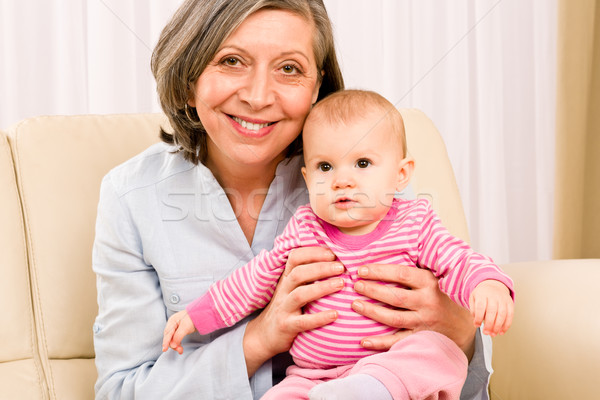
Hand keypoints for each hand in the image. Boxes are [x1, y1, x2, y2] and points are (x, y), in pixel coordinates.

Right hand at [162, 310, 195, 354]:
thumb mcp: (185, 327)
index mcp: (172, 321)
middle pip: (169, 337)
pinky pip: (176, 339)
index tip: (164, 349)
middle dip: (173, 345)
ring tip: (181, 350)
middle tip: (179, 350)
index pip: (167, 333)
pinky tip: (180, 348)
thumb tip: (172, 345)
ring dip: (176, 346)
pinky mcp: (180, 331)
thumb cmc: (193, 318)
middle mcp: (172, 325)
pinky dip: (178, 344)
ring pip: (172, 339)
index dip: (165, 342)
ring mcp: (176, 328)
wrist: (201, 315)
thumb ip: (178, 336)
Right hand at [243, 246, 343, 375]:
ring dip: (322, 287)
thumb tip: (335, 260)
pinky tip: (335, 314)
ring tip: (341, 284)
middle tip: (341, 267)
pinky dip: (319, 318)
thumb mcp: (293, 288)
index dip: (313, 252)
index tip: (333, 253)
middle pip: (298, 273)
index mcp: (286, 278)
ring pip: (300, 294)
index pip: (295, 257)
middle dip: (321, 268)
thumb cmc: (288, 308)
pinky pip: (302, 322)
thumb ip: (308, 276)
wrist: (265, 335)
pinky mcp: (286, 327)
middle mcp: (283, 290)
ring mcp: (283, 309)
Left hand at [352, 264, 477, 358]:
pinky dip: (379, 342)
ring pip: (394, 318)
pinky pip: (397, 341)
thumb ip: (410, 271)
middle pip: (395, 296)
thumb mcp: (431, 278)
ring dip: (372, 312)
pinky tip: (363, 340)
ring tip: (355, 305)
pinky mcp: (421, 338)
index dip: (379, 271)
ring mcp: (424, 322)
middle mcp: (427, 302)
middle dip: (372, 290)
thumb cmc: (439, 295)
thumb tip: (379, 255)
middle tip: (355, 285)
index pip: (401, 274)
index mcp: (429, 283)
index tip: (362, 270)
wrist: (461, 324)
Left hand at [469, 280, 513, 336]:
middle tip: (486, 332)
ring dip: (498, 326)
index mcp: (482, 294)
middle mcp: (493, 296)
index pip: (480, 306)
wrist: (493, 285)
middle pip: (492, 311)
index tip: (477, 325)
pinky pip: (510, 315)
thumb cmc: (482, 294)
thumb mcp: (473, 298)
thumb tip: (476, 322)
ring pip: (502, 314)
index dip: (478, 317)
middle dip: (489, 324)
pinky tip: (502, 331)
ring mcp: (503, 299)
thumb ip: (473, 310)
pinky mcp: (510, 303)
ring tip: (493, 334)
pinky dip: (507, 325)